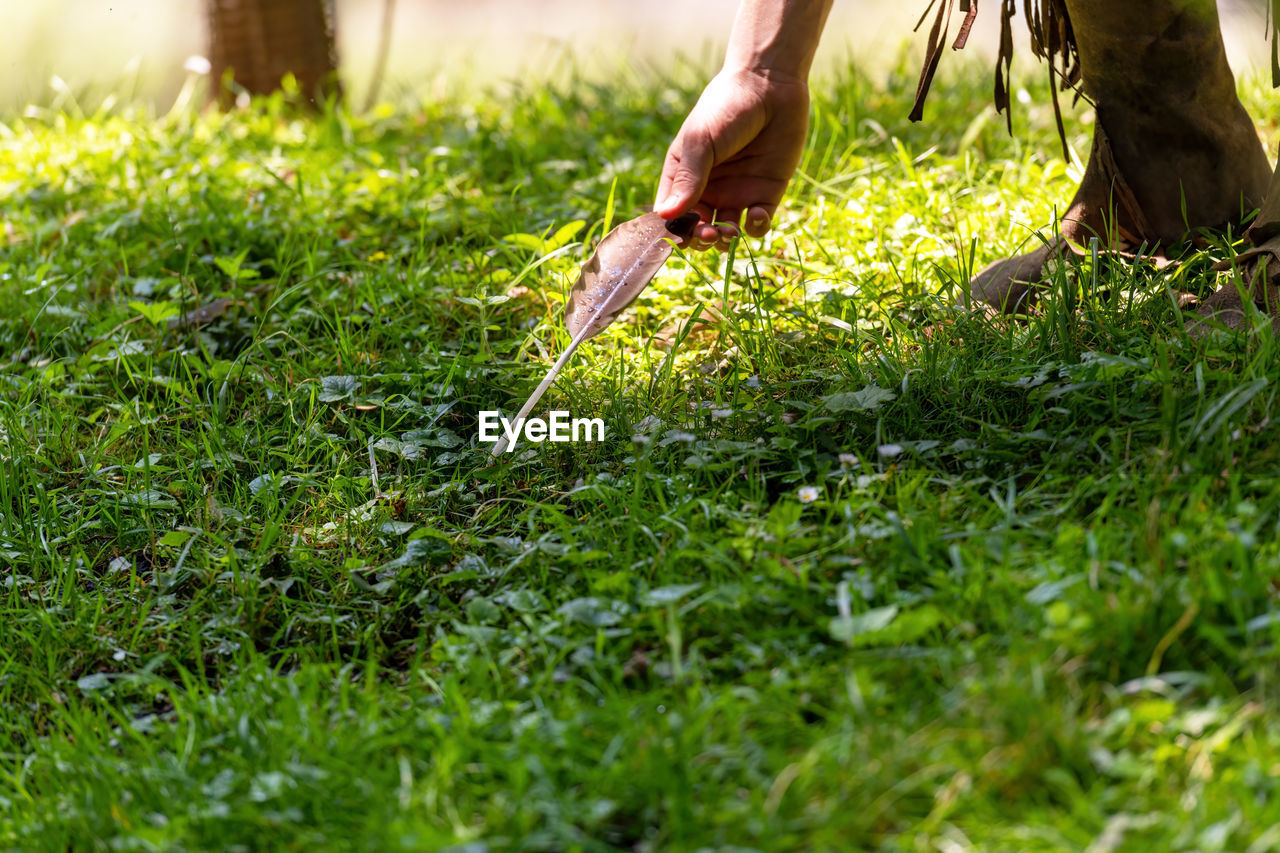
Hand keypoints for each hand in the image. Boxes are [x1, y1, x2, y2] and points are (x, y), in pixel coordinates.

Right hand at [653, 68, 809, 250]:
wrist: (770, 85)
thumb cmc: (726, 107)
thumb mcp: (700, 141)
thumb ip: (687, 178)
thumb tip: (666, 216)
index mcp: (683, 176)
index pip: (672, 215)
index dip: (673, 231)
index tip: (679, 237)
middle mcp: (708, 189)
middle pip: (697, 230)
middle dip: (700, 239)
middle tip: (707, 233)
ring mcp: (737, 193)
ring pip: (726, 234)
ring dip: (725, 240)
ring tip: (728, 230)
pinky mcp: (766, 194)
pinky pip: (757, 225)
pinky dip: (755, 228)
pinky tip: (754, 214)